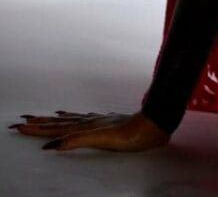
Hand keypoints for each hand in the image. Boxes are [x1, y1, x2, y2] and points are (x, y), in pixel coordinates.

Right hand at [9, 110, 169, 151]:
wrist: (152, 124)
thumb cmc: (130, 135)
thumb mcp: (102, 139)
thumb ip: (78, 140)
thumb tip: (53, 145)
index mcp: (86, 126)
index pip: (56, 128)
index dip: (38, 129)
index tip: (20, 126)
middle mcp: (90, 122)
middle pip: (59, 123)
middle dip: (40, 124)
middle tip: (22, 121)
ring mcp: (98, 121)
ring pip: (71, 120)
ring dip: (54, 120)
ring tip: (44, 116)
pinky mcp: (107, 123)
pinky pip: (84, 119)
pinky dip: (74, 118)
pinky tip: (75, 116)